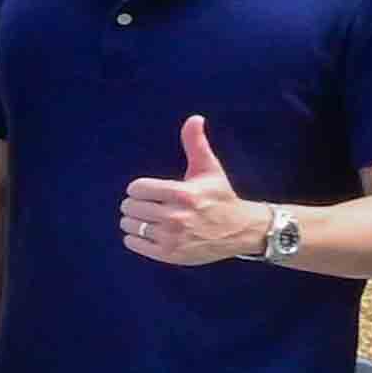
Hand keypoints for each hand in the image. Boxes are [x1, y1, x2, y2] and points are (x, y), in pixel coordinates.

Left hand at [120, 113, 272, 272]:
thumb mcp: (209, 169)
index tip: (147, 190)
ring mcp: (172, 237)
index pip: (137, 188)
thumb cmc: (221, 197)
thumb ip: (196, 143)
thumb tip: (194, 118)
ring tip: (146, 217)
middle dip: (135, 203)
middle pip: (131, 206)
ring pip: (130, 225)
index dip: (139, 188)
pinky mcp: (170, 254)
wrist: (240, 230)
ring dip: (133, 220)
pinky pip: (134, 243)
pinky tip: (147, 231)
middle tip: (147, 204)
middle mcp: (176, 217)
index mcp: (183, 194)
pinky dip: (134, 237)